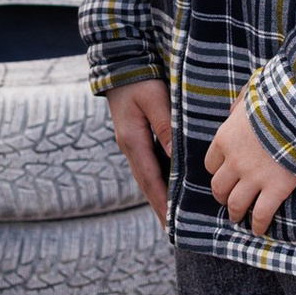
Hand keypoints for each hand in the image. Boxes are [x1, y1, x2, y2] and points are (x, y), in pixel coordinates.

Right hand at [107, 77, 174, 223]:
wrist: (120, 63)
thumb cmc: (139, 79)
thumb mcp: (154, 99)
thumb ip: (165, 126)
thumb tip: (175, 155)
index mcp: (133, 141)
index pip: (150, 180)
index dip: (161, 203)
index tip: (171, 224)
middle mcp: (130, 147)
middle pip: (147, 184)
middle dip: (159, 207)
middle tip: (173, 231)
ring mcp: (132, 143)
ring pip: (147, 176)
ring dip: (158, 195)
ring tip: (172, 215)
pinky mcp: (136, 137)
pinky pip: (149, 164)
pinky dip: (158, 179)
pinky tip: (169, 185)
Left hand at [204, 99, 295, 234]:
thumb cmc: (276, 100)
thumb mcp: (250, 95)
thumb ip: (239, 105)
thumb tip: (235, 110)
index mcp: (225, 140)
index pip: (211, 163)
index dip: (218, 171)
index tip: (224, 174)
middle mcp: (234, 162)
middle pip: (219, 187)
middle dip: (221, 196)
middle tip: (227, 200)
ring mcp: (254, 178)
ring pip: (236, 204)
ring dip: (235, 213)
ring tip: (238, 218)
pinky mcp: (275, 189)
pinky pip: (262, 214)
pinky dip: (259, 225)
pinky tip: (259, 231)